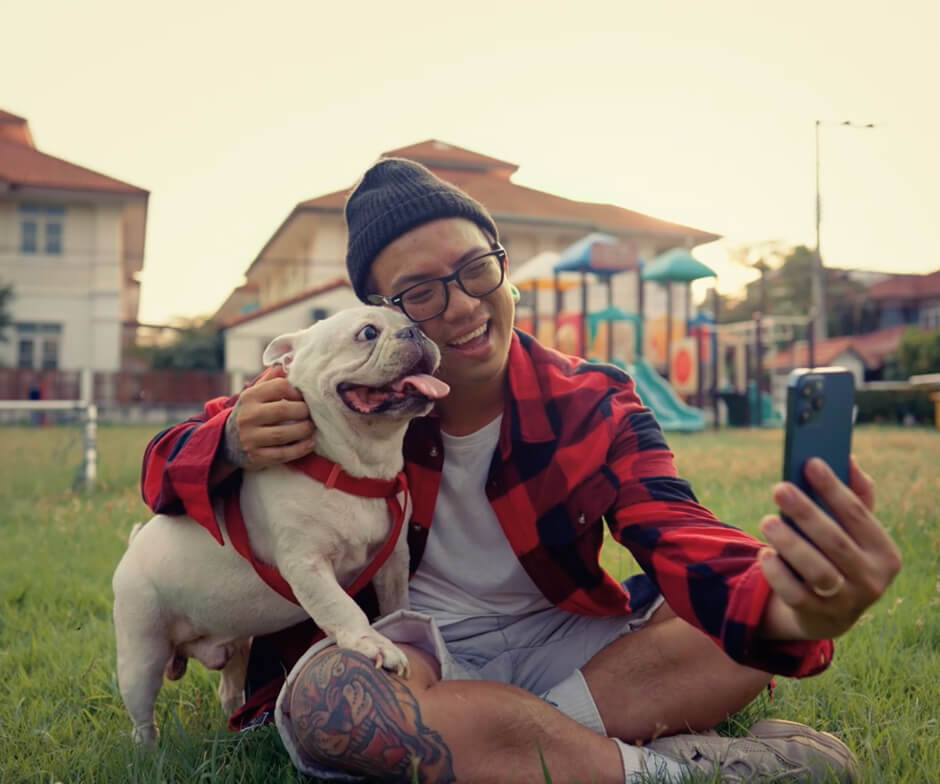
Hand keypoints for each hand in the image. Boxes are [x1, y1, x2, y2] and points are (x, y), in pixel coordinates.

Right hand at [222, 365, 315, 470]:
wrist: (228, 442)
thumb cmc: (251, 413)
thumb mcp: (256, 394)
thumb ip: (272, 379)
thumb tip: (289, 361)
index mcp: (250, 396)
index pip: (279, 387)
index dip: (297, 391)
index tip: (304, 397)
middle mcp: (248, 416)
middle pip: (283, 410)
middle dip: (303, 412)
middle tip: (312, 414)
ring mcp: (250, 438)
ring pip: (283, 434)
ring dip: (303, 430)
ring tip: (312, 427)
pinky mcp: (256, 456)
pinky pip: (282, 454)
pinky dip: (299, 449)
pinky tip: (310, 444)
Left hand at [758, 456, 901, 640]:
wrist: (830, 611)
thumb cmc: (839, 555)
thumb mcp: (852, 531)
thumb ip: (855, 496)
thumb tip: (848, 459)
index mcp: (884, 552)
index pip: (859, 515)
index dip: (834, 488)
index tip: (810, 463)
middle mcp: (872, 579)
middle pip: (836, 542)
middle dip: (806, 512)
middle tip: (779, 488)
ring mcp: (847, 602)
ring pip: (817, 571)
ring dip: (790, 543)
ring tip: (767, 521)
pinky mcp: (818, 616)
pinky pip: (795, 594)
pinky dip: (778, 573)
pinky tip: (765, 554)